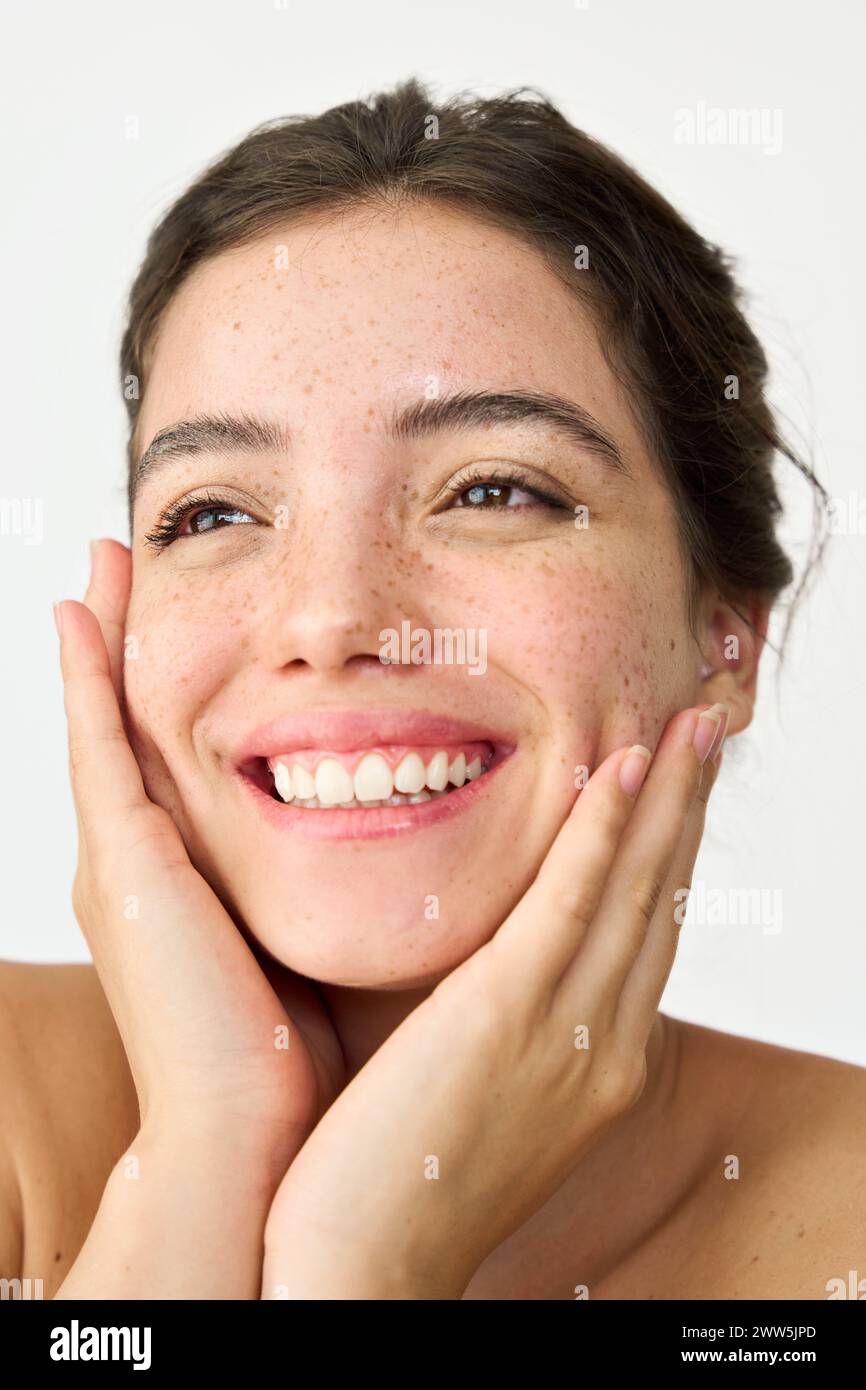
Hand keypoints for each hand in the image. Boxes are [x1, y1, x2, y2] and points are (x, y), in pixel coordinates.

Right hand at [57, 538, 344, 1162]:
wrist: (246, 1143)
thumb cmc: (295, 1056)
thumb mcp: (311, 942)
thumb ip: (332, 885)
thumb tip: (406, 837)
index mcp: (178, 881)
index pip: (169, 756)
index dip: (162, 684)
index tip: (180, 613)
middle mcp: (135, 861)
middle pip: (126, 724)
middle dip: (120, 641)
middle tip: (117, 559)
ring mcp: (118, 860)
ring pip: (104, 719)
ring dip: (99, 637)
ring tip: (102, 557)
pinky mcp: (120, 865)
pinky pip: (97, 746)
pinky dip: (83, 677)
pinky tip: (77, 608)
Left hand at [261, 701, 727, 1297]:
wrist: (364, 1269)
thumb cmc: (405, 1179)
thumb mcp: (488, 1094)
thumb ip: (510, 1023)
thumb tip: (501, 962)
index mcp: (602, 1064)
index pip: (650, 935)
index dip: (671, 852)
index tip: (680, 786)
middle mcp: (607, 1046)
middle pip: (662, 901)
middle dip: (690, 808)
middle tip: (710, 726)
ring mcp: (568, 1033)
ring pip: (634, 888)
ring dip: (667, 796)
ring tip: (692, 723)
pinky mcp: (508, 1016)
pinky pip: (570, 902)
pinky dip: (602, 829)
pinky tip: (623, 768)